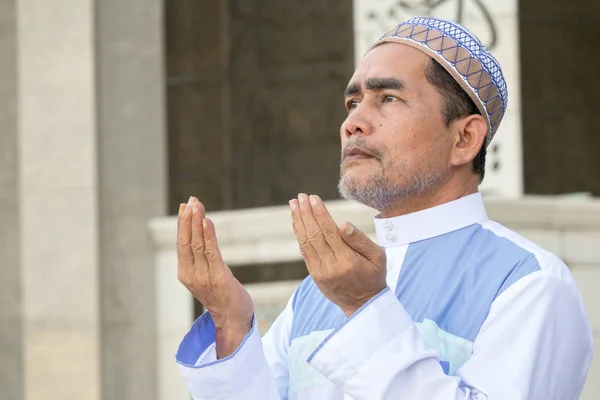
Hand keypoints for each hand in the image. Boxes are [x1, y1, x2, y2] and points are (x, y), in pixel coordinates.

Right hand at [177, 197, 253, 357]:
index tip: (186, 205)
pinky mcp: (218, 277)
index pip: (180, 243)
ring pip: (197, 244)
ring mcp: (203, 277)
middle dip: (188, 218)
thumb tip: (198, 234)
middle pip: (186, 240)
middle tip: (192, 199)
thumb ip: (199, 259)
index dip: (182, 223)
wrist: (233, 319)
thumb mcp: (205, 276)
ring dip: (197, 221)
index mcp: (184, 273)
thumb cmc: (221, 295)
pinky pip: (211, 251)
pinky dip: (208, 234)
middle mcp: (190, 274)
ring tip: (198, 205)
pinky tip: (207, 221)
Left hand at [289, 193, 386, 316]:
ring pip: (305, 242)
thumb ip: (360, 240)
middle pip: (314, 235)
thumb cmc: (374, 276)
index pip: (329, 231)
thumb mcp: (378, 257)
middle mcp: (331, 266)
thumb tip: (343, 224)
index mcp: (348, 260)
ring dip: (298, 222)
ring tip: (293, 205)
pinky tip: (297, 222)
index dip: (319, 213)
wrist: (364, 305)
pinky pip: (304, 252)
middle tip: (299, 197)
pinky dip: (300, 235)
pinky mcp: (315, 275)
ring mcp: (320, 272)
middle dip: (305, 213)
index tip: (313, 198)